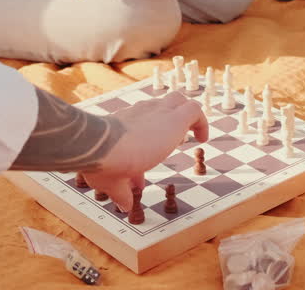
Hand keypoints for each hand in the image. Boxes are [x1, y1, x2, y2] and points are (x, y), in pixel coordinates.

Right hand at [82, 93, 208, 211]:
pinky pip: (195, 110)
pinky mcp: (175, 118)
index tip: (140, 174)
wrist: (102, 147)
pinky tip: (203, 140)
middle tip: (167, 143)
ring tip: (188, 138)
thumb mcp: (110, 180)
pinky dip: (201, 122)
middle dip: (166, 122)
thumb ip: (120, 191)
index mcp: (123, 124)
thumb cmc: (101, 161)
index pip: (137, 130)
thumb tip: (124, 205)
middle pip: (158, 106)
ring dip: (183, 116)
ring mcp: (158, 112)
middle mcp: (140, 113)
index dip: (142, 150)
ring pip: (177, 100)